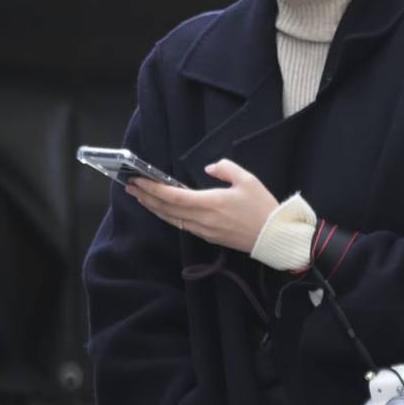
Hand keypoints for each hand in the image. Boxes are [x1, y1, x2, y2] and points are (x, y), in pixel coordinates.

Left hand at [127, 159, 276, 253]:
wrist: (272, 236)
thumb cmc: (262, 207)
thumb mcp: (248, 180)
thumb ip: (225, 168)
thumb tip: (209, 168)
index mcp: (209, 203)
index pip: (172, 196)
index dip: (152, 188)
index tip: (138, 180)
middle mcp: (201, 218)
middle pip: (166, 209)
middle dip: (146, 197)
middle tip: (130, 187)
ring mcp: (203, 230)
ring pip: (171, 219)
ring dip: (154, 208)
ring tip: (141, 198)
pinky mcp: (208, 236)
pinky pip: (181, 225)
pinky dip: (168, 216)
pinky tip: (164, 211)